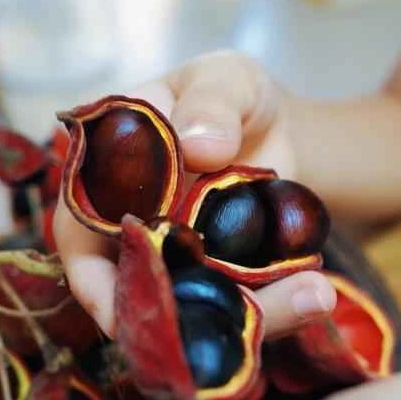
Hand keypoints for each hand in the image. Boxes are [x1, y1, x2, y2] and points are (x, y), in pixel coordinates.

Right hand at [53, 51, 335, 339]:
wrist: (271, 126)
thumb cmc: (230, 94)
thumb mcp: (226, 79)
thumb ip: (211, 100)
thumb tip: (197, 146)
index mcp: (106, 180)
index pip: (82, 239)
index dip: (95, 282)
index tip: (124, 312)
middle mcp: (136, 234)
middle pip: (145, 296)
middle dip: (187, 319)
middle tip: (248, 320)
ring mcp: (182, 263)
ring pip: (202, 311)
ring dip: (254, 315)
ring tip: (314, 296)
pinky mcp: (225, 279)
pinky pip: (244, 306)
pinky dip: (279, 306)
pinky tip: (318, 295)